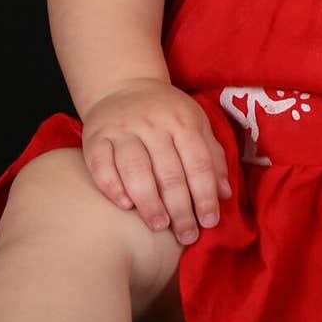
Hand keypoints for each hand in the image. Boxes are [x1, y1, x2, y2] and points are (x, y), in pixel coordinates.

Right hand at [81, 78, 232, 245]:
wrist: (124, 86)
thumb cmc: (167, 113)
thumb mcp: (196, 124)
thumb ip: (212, 156)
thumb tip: (226, 194)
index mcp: (183, 120)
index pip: (198, 162)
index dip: (205, 194)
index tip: (210, 222)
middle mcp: (153, 123)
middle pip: (169, 171)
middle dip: (180, 209)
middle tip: (186, 235)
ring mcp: (123, 128)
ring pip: (136, 169)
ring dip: (149, 202)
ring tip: (159, 227)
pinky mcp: (95, 136)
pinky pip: (101, 164)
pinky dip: (113, 186)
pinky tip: (125, 206)